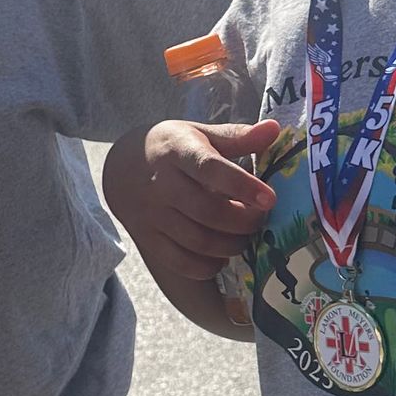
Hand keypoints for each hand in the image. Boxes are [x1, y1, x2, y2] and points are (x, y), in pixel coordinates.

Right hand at [103, 119, 280, 285]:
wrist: (121, 167)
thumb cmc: (171, 148)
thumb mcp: (199, 134)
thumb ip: (237, 136)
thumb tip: (274, 129)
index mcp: (177, 151)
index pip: (210, 169)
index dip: (242, 186)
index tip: (270, 199)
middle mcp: (161, 184)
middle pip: (208, 212)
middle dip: (244, 222)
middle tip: (259, 219)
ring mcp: (152, 215)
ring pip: (197, 241)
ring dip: (231, 245)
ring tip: (244, 237)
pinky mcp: (147, 239)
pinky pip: (180, 262)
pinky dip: (207, 266)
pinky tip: (220, 256)